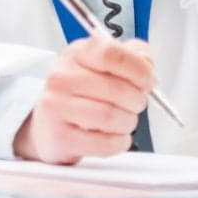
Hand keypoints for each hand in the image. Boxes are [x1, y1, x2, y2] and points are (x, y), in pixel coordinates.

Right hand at [13, 37, 155, 163]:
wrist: (49, 124)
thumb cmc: (82, 94)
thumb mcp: (104, 66)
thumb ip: (132, 56)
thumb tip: (146, 63)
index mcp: (75, 54)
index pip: (111, 54)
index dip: (139, 69)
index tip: (148, 81)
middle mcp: (61, 77)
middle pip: (118, 89)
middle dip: (137, 102)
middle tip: (134, 105)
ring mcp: (57, 106)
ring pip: (111, 117)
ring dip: (128, 123)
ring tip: (123, 121)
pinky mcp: (60, 136)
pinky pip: (105, 143)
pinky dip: (119, 142)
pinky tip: (114, 137)